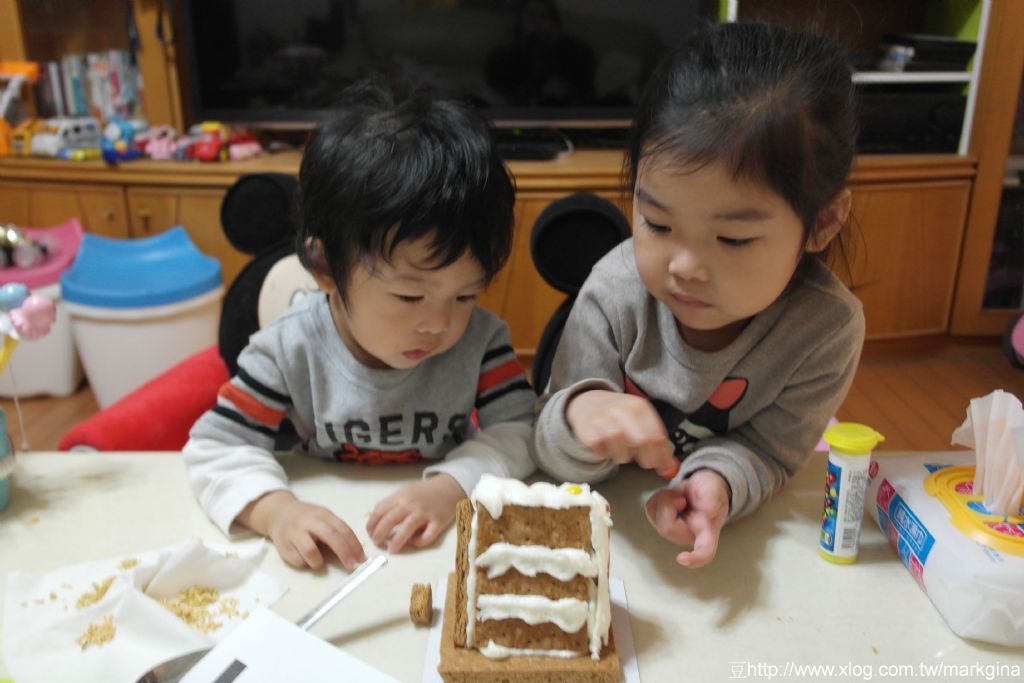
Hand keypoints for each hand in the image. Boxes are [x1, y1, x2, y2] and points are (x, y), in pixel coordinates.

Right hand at [238, 490, 364, 570]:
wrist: (278, 513)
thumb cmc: (307, 519)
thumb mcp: (322, 518)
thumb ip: (337, 531)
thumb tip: (355, 552)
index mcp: (322, 514)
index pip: (342, 528)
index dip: (354, 544)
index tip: (361, 558)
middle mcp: (308, 522)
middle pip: (330, 536)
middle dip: (344, 553)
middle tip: (352, 566)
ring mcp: (294, 533)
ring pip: (311, 552)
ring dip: (319, 562)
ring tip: (318, 562)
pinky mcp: (282, 546)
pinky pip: (298, 561)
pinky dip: (305, 563)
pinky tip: (304, 558)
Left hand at [367, 474, 465, 552]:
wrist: (449, 487)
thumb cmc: (424, 492)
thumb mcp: (405, 492)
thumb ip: (392, 505)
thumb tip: (376, 523)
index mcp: (400, 496)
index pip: (379, 511)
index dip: (371, 524)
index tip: (370, 533)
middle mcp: (411, 504)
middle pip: (390, 519)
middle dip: (379, 534)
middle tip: (377, 543)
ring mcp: (425, 513)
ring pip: (407, 528)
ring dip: (396, 541)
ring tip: (391, 550)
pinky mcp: (438, 521)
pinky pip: (427, 535)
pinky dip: (419, 542)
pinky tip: (414, 542)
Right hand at [565, 389, 677, 476]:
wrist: (586, 402)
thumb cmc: (619, 414)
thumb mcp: (640, 418)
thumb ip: (656, 441)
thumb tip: (670, 468)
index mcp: (639, 406)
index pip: (657, 435)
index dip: (663, 455)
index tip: (664, 467)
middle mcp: (622, 411)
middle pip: (642, 442)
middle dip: (647, 460)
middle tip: (645, 463)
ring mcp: (603, 421)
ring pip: (622, 454)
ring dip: (624, 457)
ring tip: (622, 449)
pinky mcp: (588, 432)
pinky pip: (603, 454)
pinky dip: (606, 455)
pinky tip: (606, 445)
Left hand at [644, 469, 729, 567]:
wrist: (701, 487)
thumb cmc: (710, 492)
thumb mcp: (715, 489)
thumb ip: (712, 497)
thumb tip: (708, 509)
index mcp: (707, 532)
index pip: (704, 551)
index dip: (695, 558)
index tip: (682, 559)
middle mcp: (688, 536)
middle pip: (668, 528)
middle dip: (669, 505)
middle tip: (683, 498)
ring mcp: (672, 531)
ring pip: (656, 517)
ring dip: (665, 499)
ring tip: (680, 496)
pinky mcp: (660, 522)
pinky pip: (650, 509)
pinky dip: (658, 497)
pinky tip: (672, 496)